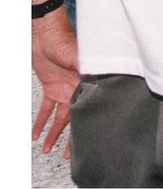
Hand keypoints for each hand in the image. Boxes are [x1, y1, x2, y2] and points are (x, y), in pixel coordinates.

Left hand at [32, 11, 78, 158]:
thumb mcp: (78, 58)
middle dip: (73, 138)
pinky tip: (33, 133)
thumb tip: (103, 80)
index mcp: (88, 83)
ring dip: (53, 134)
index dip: (90, 126)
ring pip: (60, 118)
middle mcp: (79, 88)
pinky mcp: (51, 87)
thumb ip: (90, 70)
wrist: (44, 33)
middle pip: (77, 117)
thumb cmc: (64, 41)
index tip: (91, 142)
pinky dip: (39, 122)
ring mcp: (65, 89)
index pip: (91, 108)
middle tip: (70, 155)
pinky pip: (46, 109)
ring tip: (46, 149)